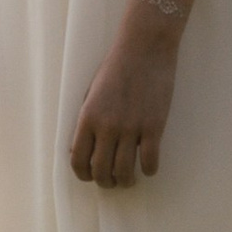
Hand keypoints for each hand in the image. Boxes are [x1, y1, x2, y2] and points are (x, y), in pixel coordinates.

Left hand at [69, 0, 185, 188]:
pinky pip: (150, 161)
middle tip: (112, 182)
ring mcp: (131, 128)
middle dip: (105, 182)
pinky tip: (148, 168)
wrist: (144, 48)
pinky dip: (149, 170)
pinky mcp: (154, 126)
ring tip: (128, 180)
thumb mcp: (91, 93)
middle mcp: (107, 126)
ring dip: (126, 181)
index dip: (83, 175)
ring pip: (125, 171)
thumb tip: (81, 150)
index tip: (90, 177)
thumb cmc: (115, 68)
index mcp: (87, 117)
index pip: (78, 160)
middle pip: (101, 171)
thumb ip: (87, 121)